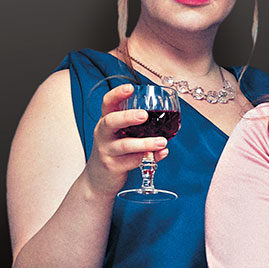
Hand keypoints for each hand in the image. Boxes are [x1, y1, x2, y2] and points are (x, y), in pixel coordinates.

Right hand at [81, 83, 168, 197]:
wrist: (98, 179)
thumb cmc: (115, 152)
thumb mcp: (123, 135)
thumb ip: (141, 130)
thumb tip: (170, 126)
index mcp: (107, 121)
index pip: (108, 103)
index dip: (117, 94)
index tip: (130, 88)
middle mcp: (103, 133)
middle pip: (111, 121)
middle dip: (128, 117)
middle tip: (144, 115)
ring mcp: (106, 150)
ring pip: (125, 145)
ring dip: (145, 143)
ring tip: (162, 142)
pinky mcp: (112, 166)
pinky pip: (131, 161)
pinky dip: (148, 157)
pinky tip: (160, 154)